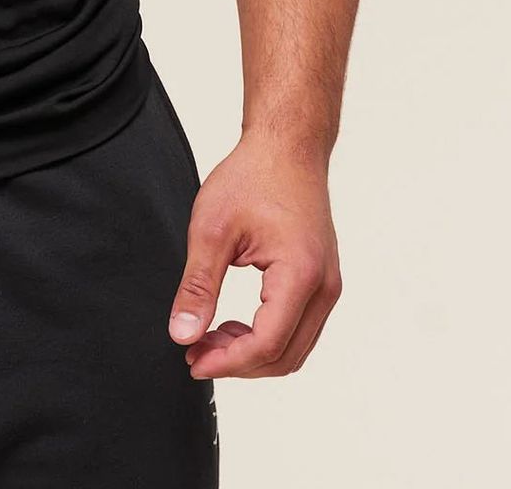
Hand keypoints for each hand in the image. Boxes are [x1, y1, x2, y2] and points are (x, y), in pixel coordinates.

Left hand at [167, 132, 341, 378]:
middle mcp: (324, 287)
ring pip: (295, 347)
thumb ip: (198, 286)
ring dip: (253, 353)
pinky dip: (267, 336)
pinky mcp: (321, 280)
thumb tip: (183, 335)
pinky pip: (299, 327)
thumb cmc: (252, 176)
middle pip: (285, 356)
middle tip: (195, 353)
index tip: (192, 361)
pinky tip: (233, 324)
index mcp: (300, 274)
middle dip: (237, 363)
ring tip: (210, 339)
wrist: (287, 147)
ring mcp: (327, 285)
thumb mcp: (211, 229)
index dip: (227, 362)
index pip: (266, 344)